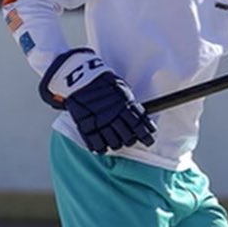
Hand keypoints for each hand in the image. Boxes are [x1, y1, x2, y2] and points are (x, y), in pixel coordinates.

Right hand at [39, 48, 154, 152]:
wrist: (78, 78)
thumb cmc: (102, 82)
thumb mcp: (121, 90)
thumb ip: (131, 104)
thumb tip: (142, 118)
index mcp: (124, 107)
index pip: (139, 126)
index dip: (146, 136)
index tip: (149, 140)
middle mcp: (114, 117)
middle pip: (128, 138)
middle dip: (130, 140)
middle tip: (129, 138)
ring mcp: (100, 124)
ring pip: (115, 144)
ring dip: (117, 144)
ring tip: (116, 141)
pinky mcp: (86, 128)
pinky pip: (98, 146)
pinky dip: (101, 148)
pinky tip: (103, 146)